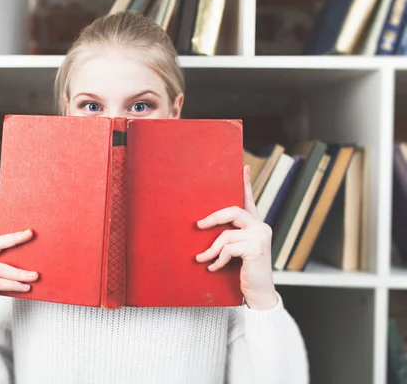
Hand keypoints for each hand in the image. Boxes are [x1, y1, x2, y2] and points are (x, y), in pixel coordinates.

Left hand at [195, 165, 277, 309]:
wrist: (258, 294)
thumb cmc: (244, 271)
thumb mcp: (234, 251)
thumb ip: (228, 237)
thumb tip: (202, 227)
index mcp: (255, 224)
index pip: (250, 199)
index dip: (246, 182)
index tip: (243, 166)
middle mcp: (261, 227)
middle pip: (232, 212)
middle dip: (212, 218)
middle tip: (198, 225)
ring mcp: (260, 237)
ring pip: (226, 235)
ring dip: (211, 250)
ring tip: (201, 259)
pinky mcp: (256, 249)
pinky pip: (228, 249)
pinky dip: (218, 260)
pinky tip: (213, 268)